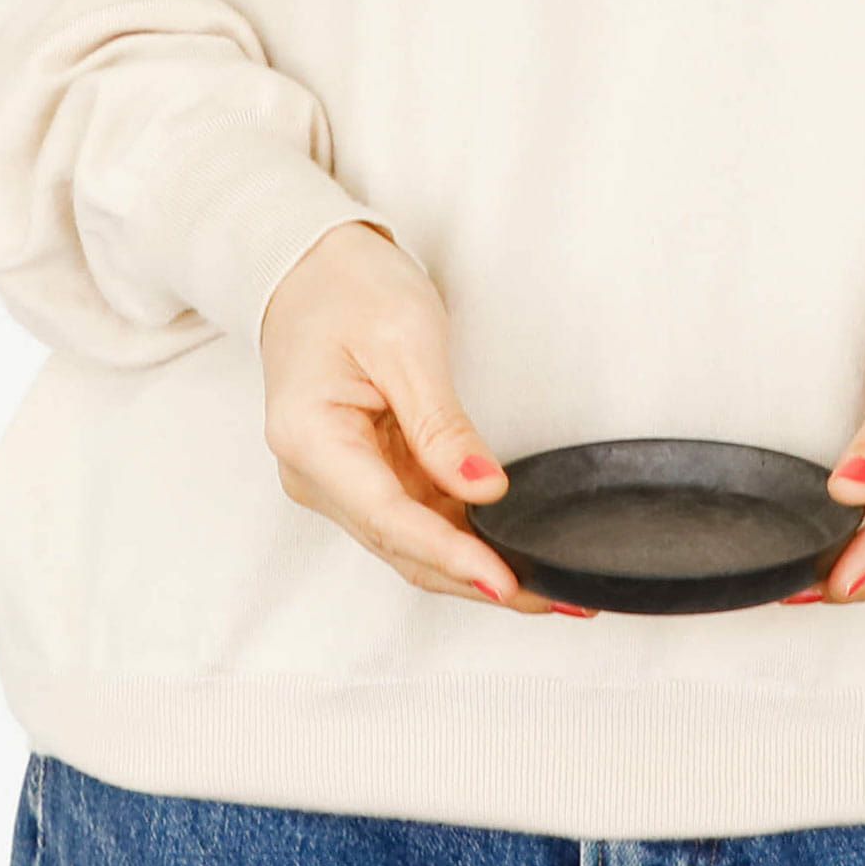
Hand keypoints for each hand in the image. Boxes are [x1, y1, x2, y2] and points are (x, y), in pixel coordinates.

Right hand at [259, 221, 595, 616]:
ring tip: (550, 589)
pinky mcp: (366, 476)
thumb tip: (482, 488)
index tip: (506, 582)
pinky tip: (513, 555)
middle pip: (403, 547)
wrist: (311, 268)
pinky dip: (465, 541)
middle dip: (477, 578)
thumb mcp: (404, 342)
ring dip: (476, 569)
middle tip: (554, 597)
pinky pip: (418, 520)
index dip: (452, 555)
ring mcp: (341, 481)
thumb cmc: (348, 289)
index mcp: (310, 439)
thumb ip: (441, 423)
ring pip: (413, 545)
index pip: (389, 517)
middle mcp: (316, 475)